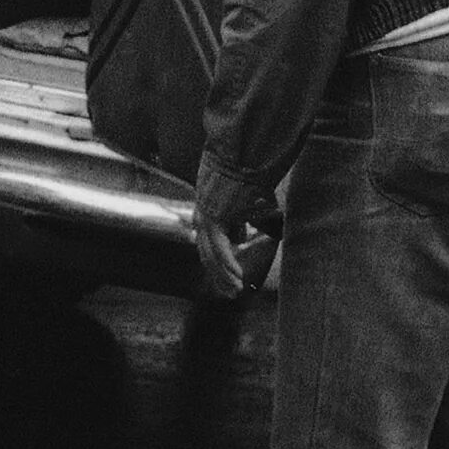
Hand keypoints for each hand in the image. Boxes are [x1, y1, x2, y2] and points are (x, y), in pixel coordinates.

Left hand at [193, 161, 281, 300]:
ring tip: (235, 290)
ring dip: (224, 276)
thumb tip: (241, 235)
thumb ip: (237, 219)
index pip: (208, 246)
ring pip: (211, 256)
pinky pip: (220, 249)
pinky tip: (237, 278)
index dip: (218, 266)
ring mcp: (206, 218)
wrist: (243, 155)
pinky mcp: (214, 217)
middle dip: (219, 276)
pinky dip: (228, 265)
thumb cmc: (246, 174)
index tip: (228, 280)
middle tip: (230, 293)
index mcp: (206, 214)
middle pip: (207, 254)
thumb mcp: (241, 202)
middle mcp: (202, 218)